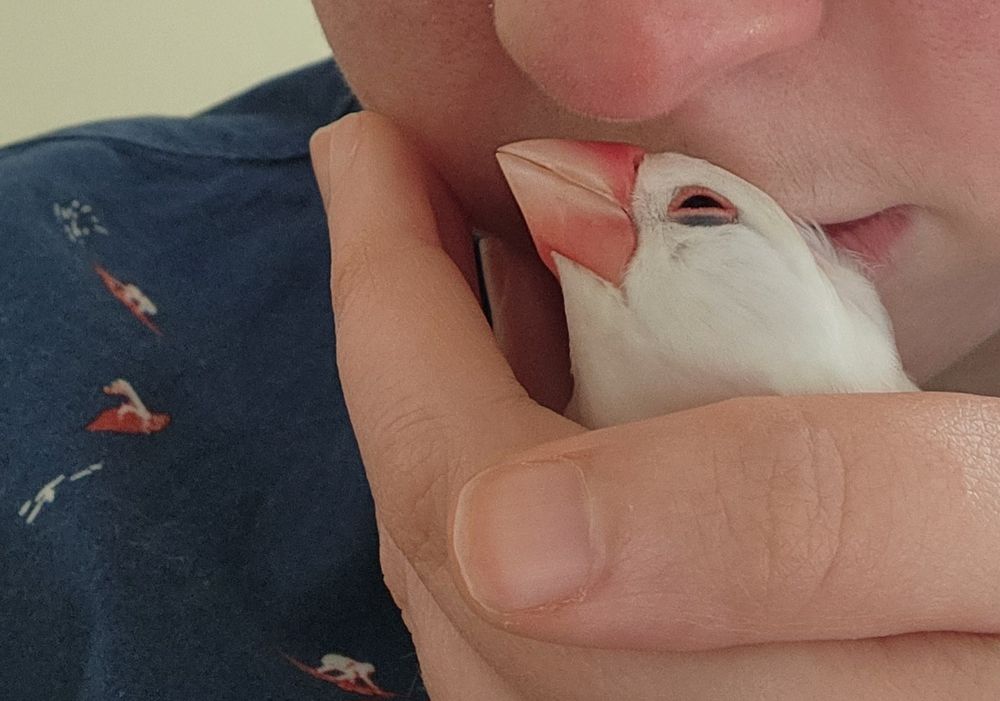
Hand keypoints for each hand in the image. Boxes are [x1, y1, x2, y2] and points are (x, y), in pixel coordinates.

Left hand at [311, 111, 999, 699]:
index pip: (460, 495)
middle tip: (397, 194)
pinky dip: (507, 467)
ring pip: (459, 570)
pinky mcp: (647, 695)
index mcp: (711, 697)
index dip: (392, 306)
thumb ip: (794, 525)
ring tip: (446, 266)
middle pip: (434, 535)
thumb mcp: (992, 531)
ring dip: (440, 399)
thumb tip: (507, 543)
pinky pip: (520, 598)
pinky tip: (548, 385)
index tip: (369, 153)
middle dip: (397, 337)